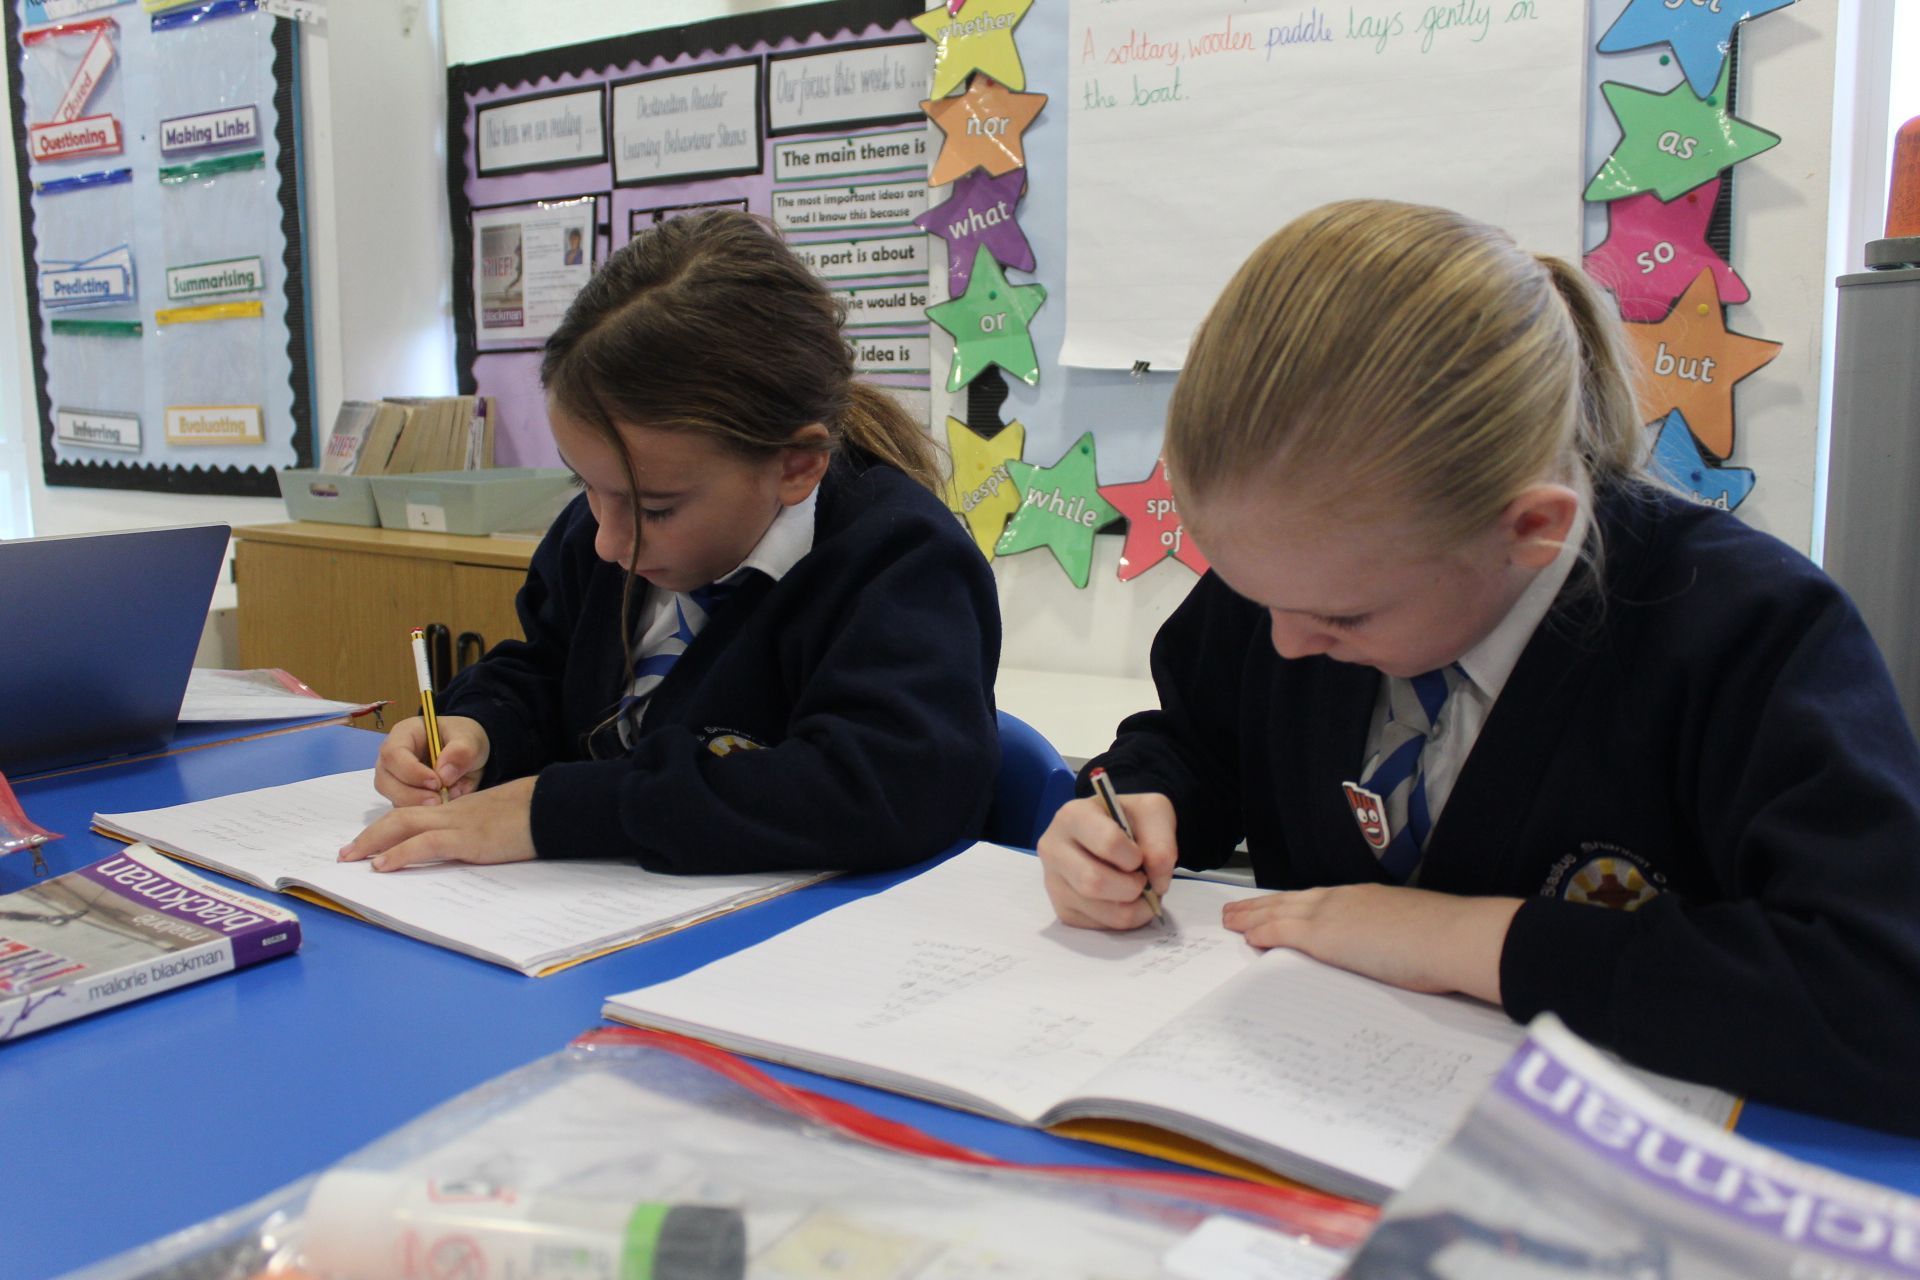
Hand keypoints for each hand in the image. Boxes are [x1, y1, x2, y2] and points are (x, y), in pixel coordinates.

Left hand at [339, 775, 536, 871]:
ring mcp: (458, 824)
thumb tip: (473, 849)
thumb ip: (482, 831)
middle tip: (346, 854)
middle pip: (399, 818)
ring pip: (403, 826)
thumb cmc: (534, 815)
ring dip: (373, 843)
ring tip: (353, 859)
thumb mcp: (501, 822)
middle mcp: (452, 813)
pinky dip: (400, 853)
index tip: (370, 844)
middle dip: (369, 836)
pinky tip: (383, 865)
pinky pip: (425, 844)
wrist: (553, 806)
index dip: (388, 829)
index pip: (415, 815)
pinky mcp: (468, 839)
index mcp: (460, 810)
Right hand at [373, 715, 488, 807]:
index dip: (412, 772)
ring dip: (415, 806)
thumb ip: (461, 753)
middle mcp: (391, 757)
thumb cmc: (465, 741)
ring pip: (392, 798)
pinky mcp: (401, 796)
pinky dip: (419, 813)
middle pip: (385, 780)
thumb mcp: (471, 740)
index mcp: (404, 734)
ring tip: (442, 803)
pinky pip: (402, 809)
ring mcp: (393, 779)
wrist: (470, 757)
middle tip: (438, 800)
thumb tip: (444, 775)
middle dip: (411, 795)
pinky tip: (440, 808)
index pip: (394, 754)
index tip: (437, 783)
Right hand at [1036, 792, 1177, 929]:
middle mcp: (1053, 848)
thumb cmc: (1128, 820)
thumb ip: (1162, 842)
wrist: (1111, 833)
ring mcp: (1053, 882)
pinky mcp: (1062, 909)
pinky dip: (1121, 918)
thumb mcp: (1153, 812)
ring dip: (1133, 907)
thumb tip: (1157, 884)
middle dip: (1132, 887)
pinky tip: (1122, 900)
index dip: (1134, 856)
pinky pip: (1097, 925)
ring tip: (1138, 891)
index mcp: (1073, 816)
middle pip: (1094, 882)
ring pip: (1099, 909)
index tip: (1139, 856)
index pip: (1108, 843)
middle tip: (1142, 880)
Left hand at [1222, 884, 1521, 1003]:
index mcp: (1363, 898)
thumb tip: (1389, 949)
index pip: (1316, 899)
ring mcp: (1331, 915)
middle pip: (1289, 900)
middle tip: (1237, 910)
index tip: (1275, 905)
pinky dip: (1262, 932)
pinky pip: (1282, 931)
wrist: (1450, 935)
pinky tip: (1247, 936)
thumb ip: (1390, 935)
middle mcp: (1342, 900)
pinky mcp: (1323, 936)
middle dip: (1261, 905)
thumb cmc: (1443, 937)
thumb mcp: (1409, 928)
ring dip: (1252, 916)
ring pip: (1278, 912)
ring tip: (1231, 921)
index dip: (1291, 902)